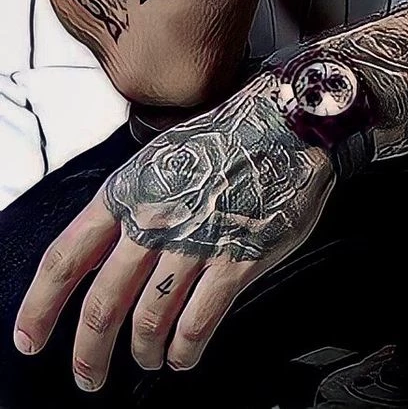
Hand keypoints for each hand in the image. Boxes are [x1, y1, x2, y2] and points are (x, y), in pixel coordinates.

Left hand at [14, 74, 334, 390]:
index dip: (39, 307)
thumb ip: (131, 205)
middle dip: (88, 354)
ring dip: (143, 354)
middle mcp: (153, 219)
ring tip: (148, 362)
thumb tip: (104, 256)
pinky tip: (183, 355)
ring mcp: (194, 242)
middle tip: (88, 377)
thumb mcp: (160, 157)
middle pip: (102, 304)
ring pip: (148, 322)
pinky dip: (184, 351)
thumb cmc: (227, 137)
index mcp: (127, 191)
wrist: (287, 121)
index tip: (28, 339)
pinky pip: (197, 324)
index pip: (65, 258)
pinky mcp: (235, 261)